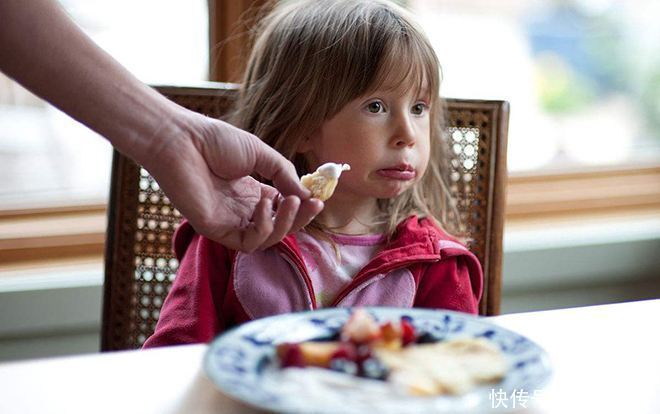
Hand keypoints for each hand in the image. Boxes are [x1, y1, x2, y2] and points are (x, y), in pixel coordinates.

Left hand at [144, 110, 322, 251]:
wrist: (181, 140)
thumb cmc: (214, 141)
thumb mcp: (260, 153)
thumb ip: (284, 175)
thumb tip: (308, 195)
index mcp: (252, 193)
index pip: (283, 210)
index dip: (302, 207)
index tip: (318, 198)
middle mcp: (242, 210)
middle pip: (279, 227)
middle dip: (300, 218)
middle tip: (314, 204)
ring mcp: (229, 222)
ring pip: (267, 239)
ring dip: (285, 223)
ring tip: (291, 202)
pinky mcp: (216, 231)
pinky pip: (248, 242)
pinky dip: (263, 227)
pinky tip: (264, 204)